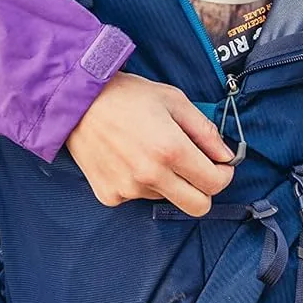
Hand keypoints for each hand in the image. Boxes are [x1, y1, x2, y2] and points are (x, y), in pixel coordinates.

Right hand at [67, 73, 234, 216]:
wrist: (76, 102)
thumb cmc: (126, 95)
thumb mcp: (173, 100)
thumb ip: (205, 130)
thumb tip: (226, 154)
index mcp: (171, 150)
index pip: (215, 183)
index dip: (224, 174)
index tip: (219, 164)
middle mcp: (151, 175)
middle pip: (198, 206)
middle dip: (204, 189)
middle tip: (196, 169)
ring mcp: (129, 189)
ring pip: (167, 198)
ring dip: (168, 181)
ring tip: (148, 151)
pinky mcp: (110, 195)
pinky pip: (138, 197)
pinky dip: (140, 183)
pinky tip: (128, 158)